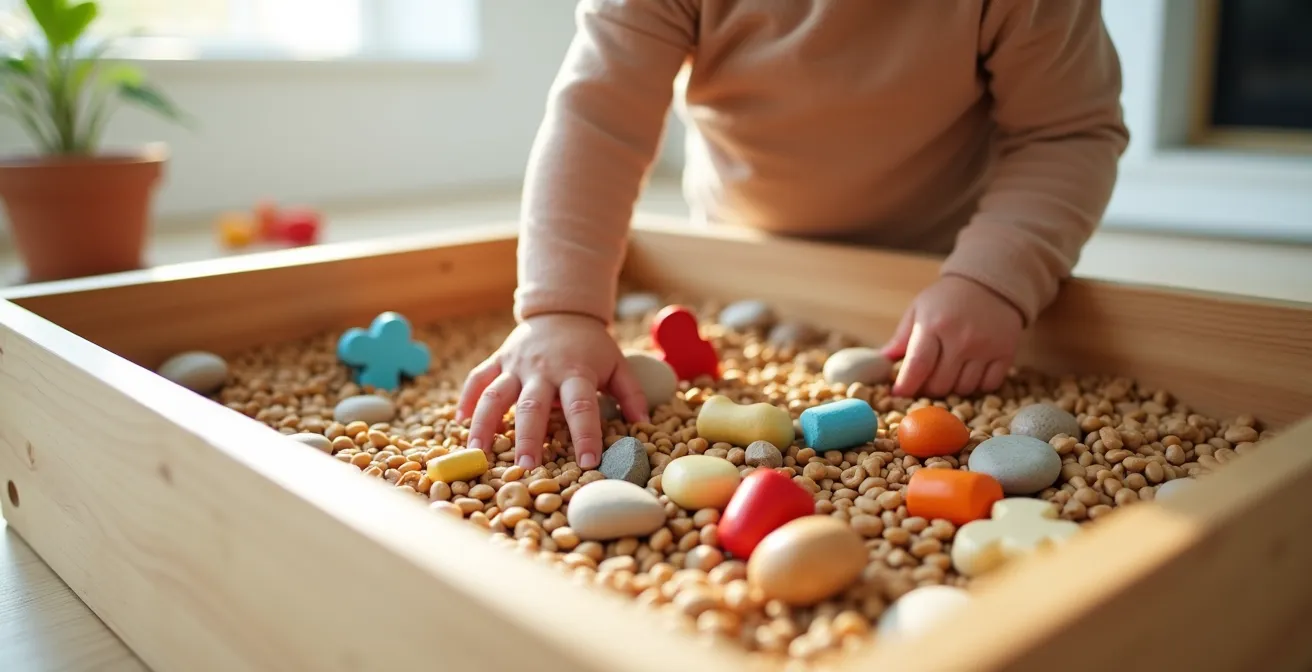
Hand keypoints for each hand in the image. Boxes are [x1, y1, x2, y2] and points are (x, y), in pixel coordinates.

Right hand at [456, 313, 649, 469]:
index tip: (586, 462)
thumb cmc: (592, 346)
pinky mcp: (498, 359)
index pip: (581, 405)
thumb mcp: (618, 363)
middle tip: (525, 466)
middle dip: (529, 437)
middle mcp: (543, 369)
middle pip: (533, 405)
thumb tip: (643, 425)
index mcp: (576, 371)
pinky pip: (478, 380)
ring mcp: (516, 364)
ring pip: (495, 394)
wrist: (562, 309)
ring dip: (485, 424)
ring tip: (478, 453)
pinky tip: (458, 425)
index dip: (585, 433)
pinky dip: (466, 400)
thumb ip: (631, 393)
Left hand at [880, 275, 1023, 397]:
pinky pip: (988, 386)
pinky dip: (977, 386)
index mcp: (934, 325)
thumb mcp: (919, 310)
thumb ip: (901, 338)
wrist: (991, 284)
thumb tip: (881, 362)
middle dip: (927, 390)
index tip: (898, 394)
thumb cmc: (947, 299)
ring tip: (947, 375)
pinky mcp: (1005, 354)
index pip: (918, 365)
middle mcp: (961, 338)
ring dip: (952, 389)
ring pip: (963, 389)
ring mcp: (985, 347)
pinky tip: (969, 373)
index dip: (906, 386)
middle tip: (924, 384)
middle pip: (939, 384)